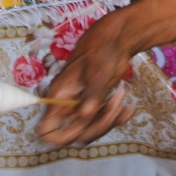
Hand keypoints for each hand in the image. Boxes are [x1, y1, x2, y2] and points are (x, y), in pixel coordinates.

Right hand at [36, 13, 137, 147]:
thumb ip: (91, 94)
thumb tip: (85, 115)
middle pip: (76, 134)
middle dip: (97, 125)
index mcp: (59, 97)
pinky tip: (129, 109)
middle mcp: (68, 106)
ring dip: (109, 119)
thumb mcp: (96, 71)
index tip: (80, 129)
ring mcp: (83, 105)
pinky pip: (104, 120)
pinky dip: (117, 118)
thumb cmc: (100, 49)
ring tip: (121, 98)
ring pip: (92, 129)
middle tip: (115, 106)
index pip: (46, 130)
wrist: (115, 38)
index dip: (60, 137)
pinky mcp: (97, 103)